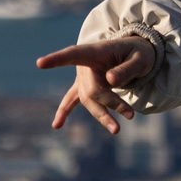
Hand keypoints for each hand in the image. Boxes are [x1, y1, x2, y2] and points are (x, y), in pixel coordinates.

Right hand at [36, 37, 152, 132]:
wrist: (136, 52)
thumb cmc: (139, 53)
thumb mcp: (140, 58)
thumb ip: (127, 69)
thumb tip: (110, 80)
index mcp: (95, 51)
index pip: (73, 54)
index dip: (56, 59)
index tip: (40, 63)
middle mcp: (85, 64)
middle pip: (91, 89)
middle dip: (109, 103)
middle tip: (130, 115)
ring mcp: (83, 77)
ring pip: (88, 100)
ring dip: (102, 115)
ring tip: (117, 130)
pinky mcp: (85, 86)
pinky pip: (73, 100)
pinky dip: (64, 111)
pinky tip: (56, 125)